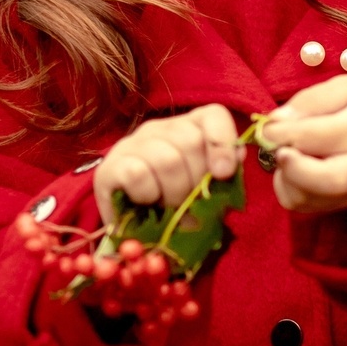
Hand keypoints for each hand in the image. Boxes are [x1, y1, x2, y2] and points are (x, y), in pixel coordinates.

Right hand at [94, 103, 241, 221]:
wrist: (133, 231)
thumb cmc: (175, 207)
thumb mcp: (206, 190)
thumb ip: (225, 173)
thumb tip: (236, 157)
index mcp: (189, 128)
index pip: (214, 115)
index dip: (223, 143)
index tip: (223, 173)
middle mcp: (159, 128)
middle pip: (191, 141)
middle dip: (195, 182)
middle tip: (188, 203)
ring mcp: (132, 144)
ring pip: (167, 159)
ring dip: (173, 193)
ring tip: (168, 208)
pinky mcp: (110, 167)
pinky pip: (138, 174)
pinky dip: (148, 195)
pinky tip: (146, 202)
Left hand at [262, 75, 346, 215]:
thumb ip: (311, 100)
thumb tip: (275, 121)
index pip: (313, 136)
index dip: (280, 132)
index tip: (267, 126)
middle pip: (323, 181)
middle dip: (291, 168)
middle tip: (280, 152)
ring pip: (305, 199)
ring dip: (286, 177)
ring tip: (291, 154)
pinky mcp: (344, 204)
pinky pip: (304, 206)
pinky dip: (290, 188)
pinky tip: (297, 168)